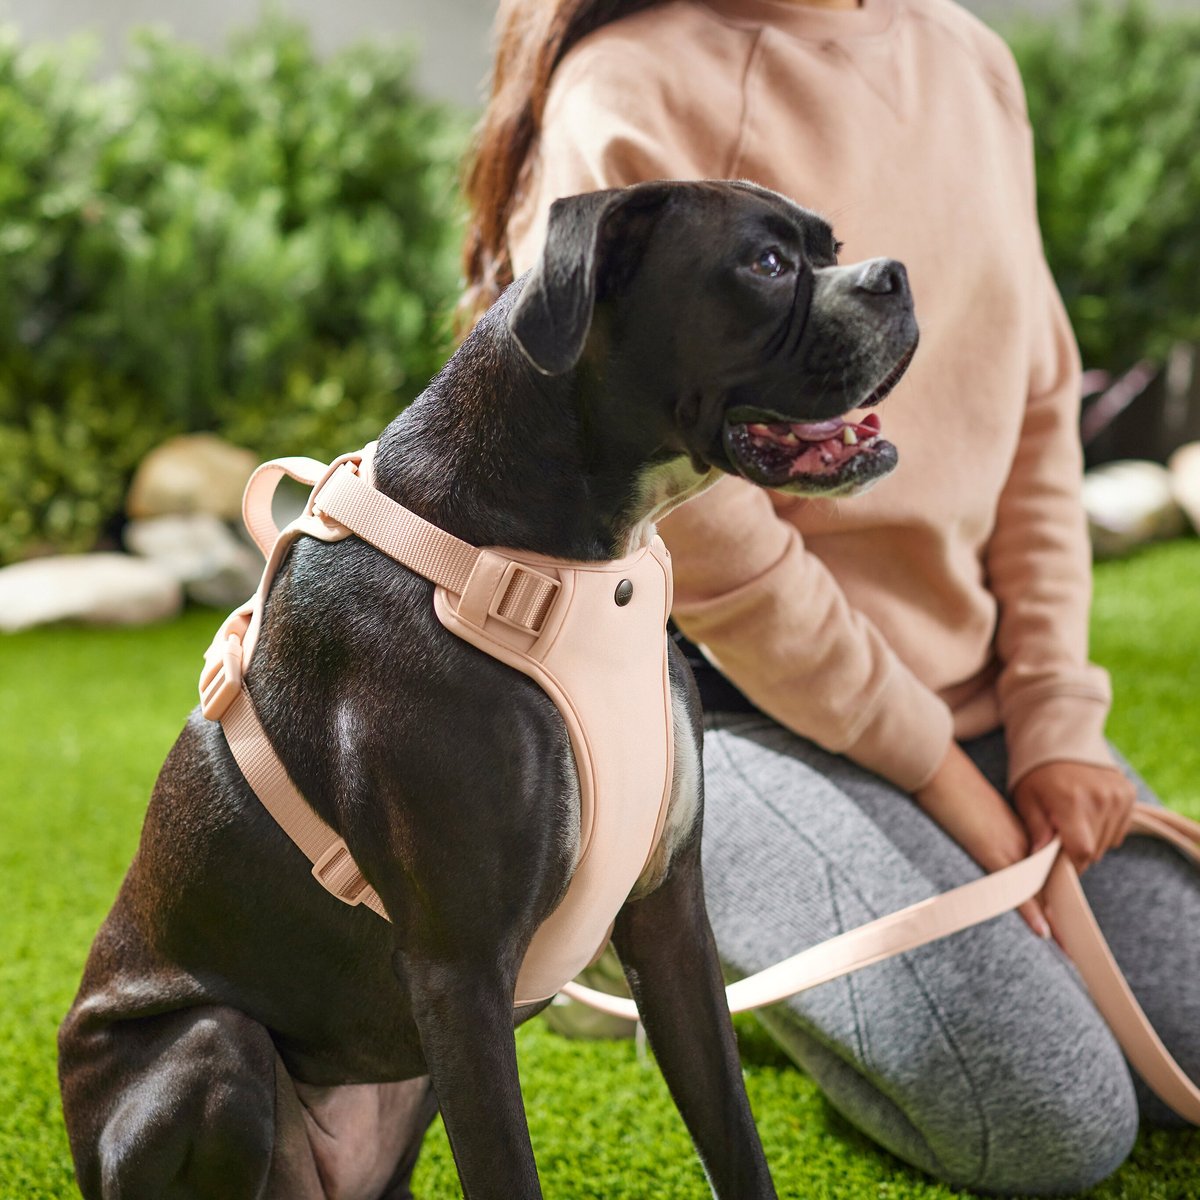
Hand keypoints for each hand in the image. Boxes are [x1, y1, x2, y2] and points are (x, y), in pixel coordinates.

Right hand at [915, 742, 1050, 938]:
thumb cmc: (947, 784)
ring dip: (1053, 920)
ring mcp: (1007, 843)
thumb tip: (984, 845)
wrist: (936, 763)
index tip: (1065, 921)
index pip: (1043, 870)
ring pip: (1038, 888)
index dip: (1055, 897)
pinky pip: (1014, 884)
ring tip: (1068, 949)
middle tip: (1077, 946)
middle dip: (1062, 916)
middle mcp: (1020, 838)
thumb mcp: (974, 812)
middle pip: (1048, 884)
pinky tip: (1042, 929)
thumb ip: (986, 831)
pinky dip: (1028, 909)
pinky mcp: (988, 847)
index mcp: (1017, 830)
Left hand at [1013, 761, 1136, 874]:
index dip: (1070, 864)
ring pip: (1107, 842)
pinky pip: (1119, 830)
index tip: (1058, 865)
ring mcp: (1118, 795)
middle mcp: (1100, 799)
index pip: (1082, 851)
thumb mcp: (1026, 799)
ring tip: (1072, 823)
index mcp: (1072, 801)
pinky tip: (1087, 815)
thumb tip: (1039, 858)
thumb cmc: (1035, 773)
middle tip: (1060, 838)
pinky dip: (1104, 829)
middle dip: (1076, 851)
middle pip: (1095, 849)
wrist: (1059, 738)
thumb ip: (1036, 829)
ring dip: (1091, 840)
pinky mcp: (1128, 793)